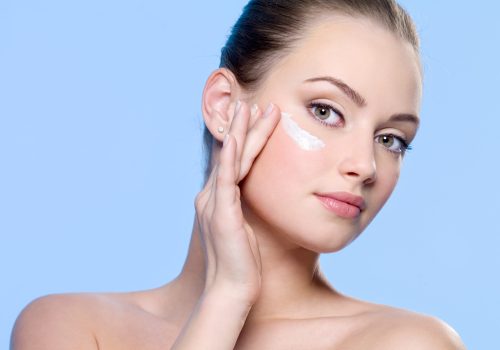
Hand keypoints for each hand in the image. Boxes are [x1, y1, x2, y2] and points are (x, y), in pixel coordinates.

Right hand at [194, 101, 280, 303]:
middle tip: (256, 103)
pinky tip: (234, 138)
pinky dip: (229, 156)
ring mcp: (214, 204)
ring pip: (229, 161)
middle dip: (244, 128)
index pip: (232, 161)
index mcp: (218, 200)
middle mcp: (211, 197)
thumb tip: (254, 198)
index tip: (256, 117)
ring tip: (250, 108)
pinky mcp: (221, 213)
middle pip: (231, 155)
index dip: (243, 139)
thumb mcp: (244, 229)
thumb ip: (244, 209)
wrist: (232, 290)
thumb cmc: (243, 263)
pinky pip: (226, 179)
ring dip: (240, 133)